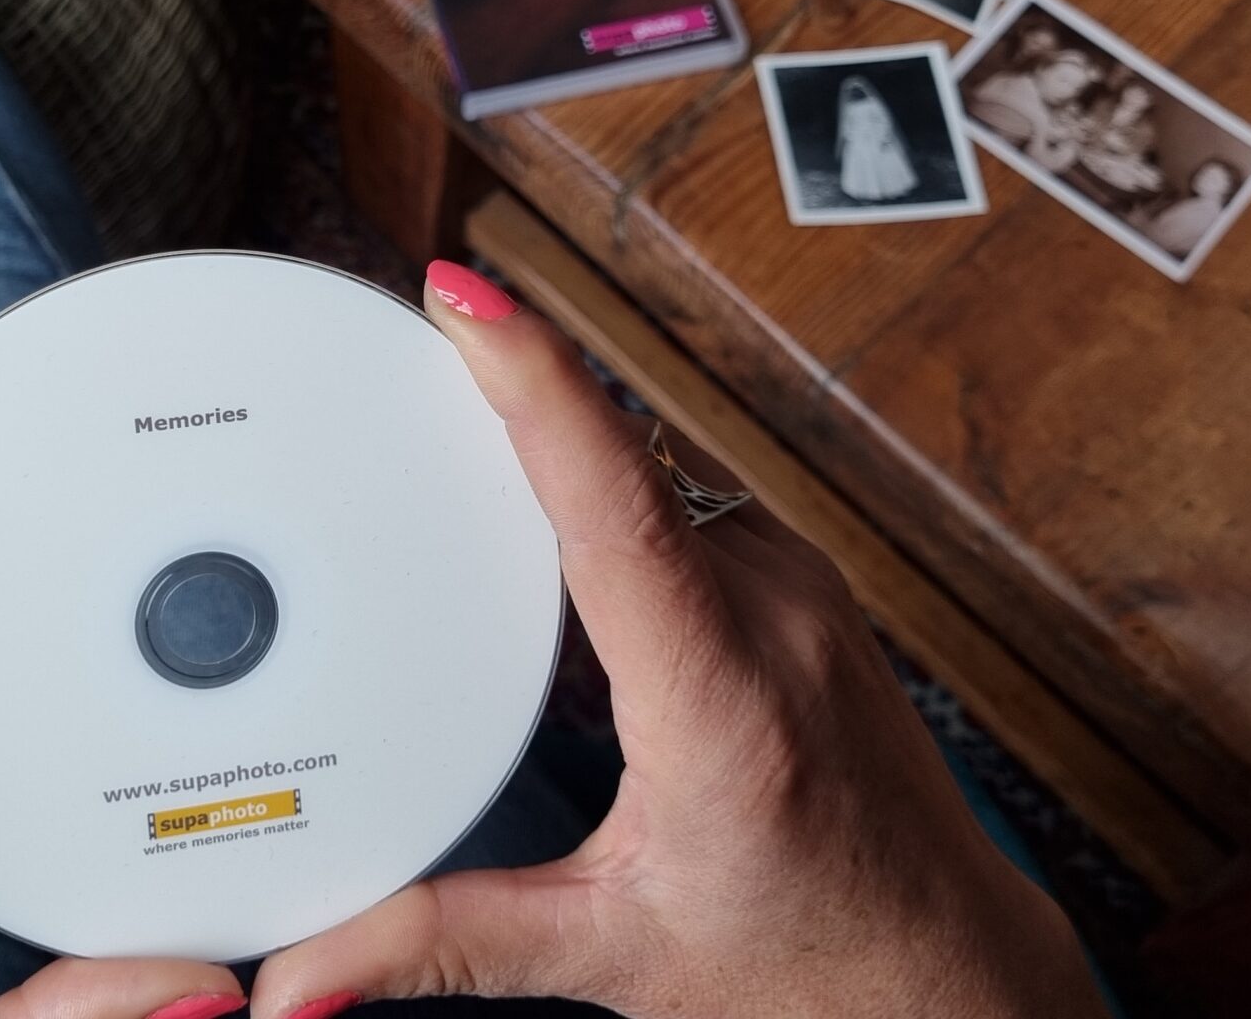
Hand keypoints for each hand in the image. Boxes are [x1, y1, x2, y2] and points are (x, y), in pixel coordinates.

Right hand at [250, 266, 1104, 1018]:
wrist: (948, 974)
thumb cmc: (811, 964)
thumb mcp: (613, 956)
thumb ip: (444, 950)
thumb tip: (302, 979)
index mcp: (724, 697)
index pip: (617, 503)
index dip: (537, 385)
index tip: (465, 299)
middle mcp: (775, 616)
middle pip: (625, 453)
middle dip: (513, 380)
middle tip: (398, 327)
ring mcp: (800, 590)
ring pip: (659, 462)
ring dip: (560, 426)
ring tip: (444, 382)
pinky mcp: (803, 589)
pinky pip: (688, 494)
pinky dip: (609, 477)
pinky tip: (541, 492)